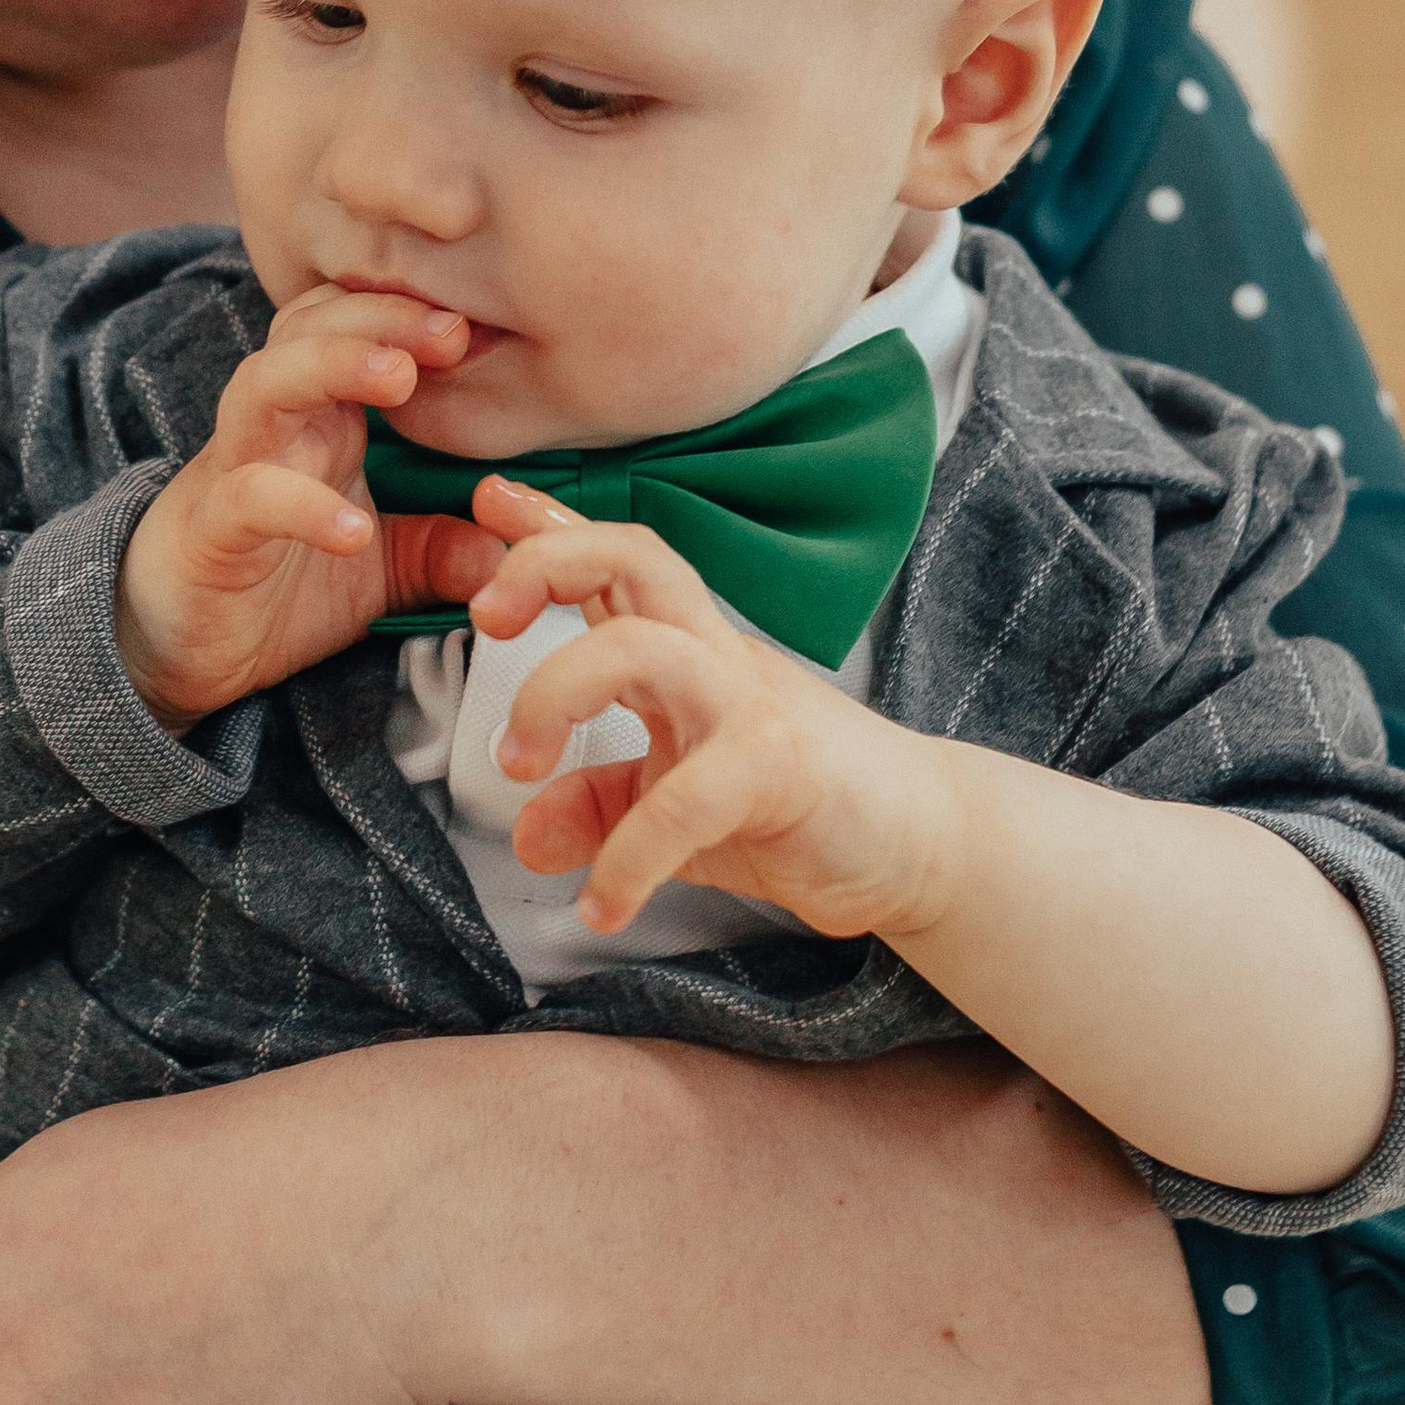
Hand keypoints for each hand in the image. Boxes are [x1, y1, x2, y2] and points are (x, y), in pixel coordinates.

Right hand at [115, 285, 503, 728]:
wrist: (179, 648)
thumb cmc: (275, 585)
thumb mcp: (381, 570)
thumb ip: (444, 551)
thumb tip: (514, 548)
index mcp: (320, 420)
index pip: (352, 327)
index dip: (408, 312)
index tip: (479, 323)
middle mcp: (276, 428)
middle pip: (308, 332)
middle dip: (379, 316)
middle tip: (451, 329)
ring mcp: (236, 469)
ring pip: (265, 385)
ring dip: (331, 366)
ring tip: (399, 378)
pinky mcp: (211, 529)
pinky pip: (250, 497)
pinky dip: (300, 503)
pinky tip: (353, 527)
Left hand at [469, 489, 948, 945]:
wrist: (921, 844)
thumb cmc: (800, 808)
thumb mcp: (676, 803)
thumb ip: (602, 804)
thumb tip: (525, 834)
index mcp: (691, 650)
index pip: (618, 564)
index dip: (551, 527)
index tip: (488, 499)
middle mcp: (716, 657)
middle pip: (633, 557)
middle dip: (544, 563)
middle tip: (483, 619)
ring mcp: (748, 704)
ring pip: (639, 647)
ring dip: (552, 695)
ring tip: (515, 768)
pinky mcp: (777, 769)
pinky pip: (682, 798)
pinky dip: (627, 856)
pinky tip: (602, 904)